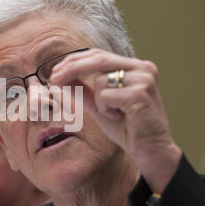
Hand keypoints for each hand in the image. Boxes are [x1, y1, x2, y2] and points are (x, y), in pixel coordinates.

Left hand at [50, 48, 181, 192]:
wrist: (150, 151)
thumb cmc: (127, 128)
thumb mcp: (99, 106)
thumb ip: (83, 91)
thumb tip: (60, 79)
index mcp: (134, 67)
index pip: (99, 54)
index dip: (75, 60)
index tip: (55, 72)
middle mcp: (142, 68)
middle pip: (98, 58)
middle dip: (71, 67)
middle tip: (53, 78)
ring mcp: (143, 78)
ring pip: (100, 80)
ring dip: (98, 101)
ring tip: (114, 114)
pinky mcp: (140, 93)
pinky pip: (105, 96)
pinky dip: (105, 109)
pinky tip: (121, 117)